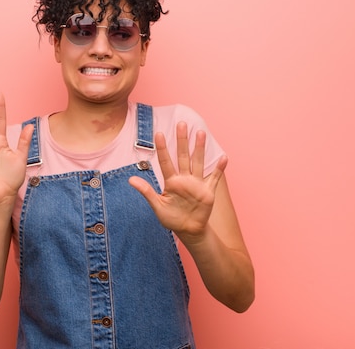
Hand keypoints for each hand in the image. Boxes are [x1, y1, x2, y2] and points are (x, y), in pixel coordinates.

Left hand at [128, 122, 227, 239]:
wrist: (188, 230)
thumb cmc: (171, 218)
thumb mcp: (157, 206)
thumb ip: (146, 192)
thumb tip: (131, 179)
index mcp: (171, 182)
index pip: (165, 161)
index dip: (162, 148)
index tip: (159, 133)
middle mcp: (184, 179)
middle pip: (182, 156)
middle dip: (182, 140)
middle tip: (181, 123)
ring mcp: (197, 184)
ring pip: (198, 162)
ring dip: (199, 148)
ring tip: (200, 133)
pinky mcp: (208, 191)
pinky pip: (215, 178)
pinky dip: (220, 169)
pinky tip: (224, 157)